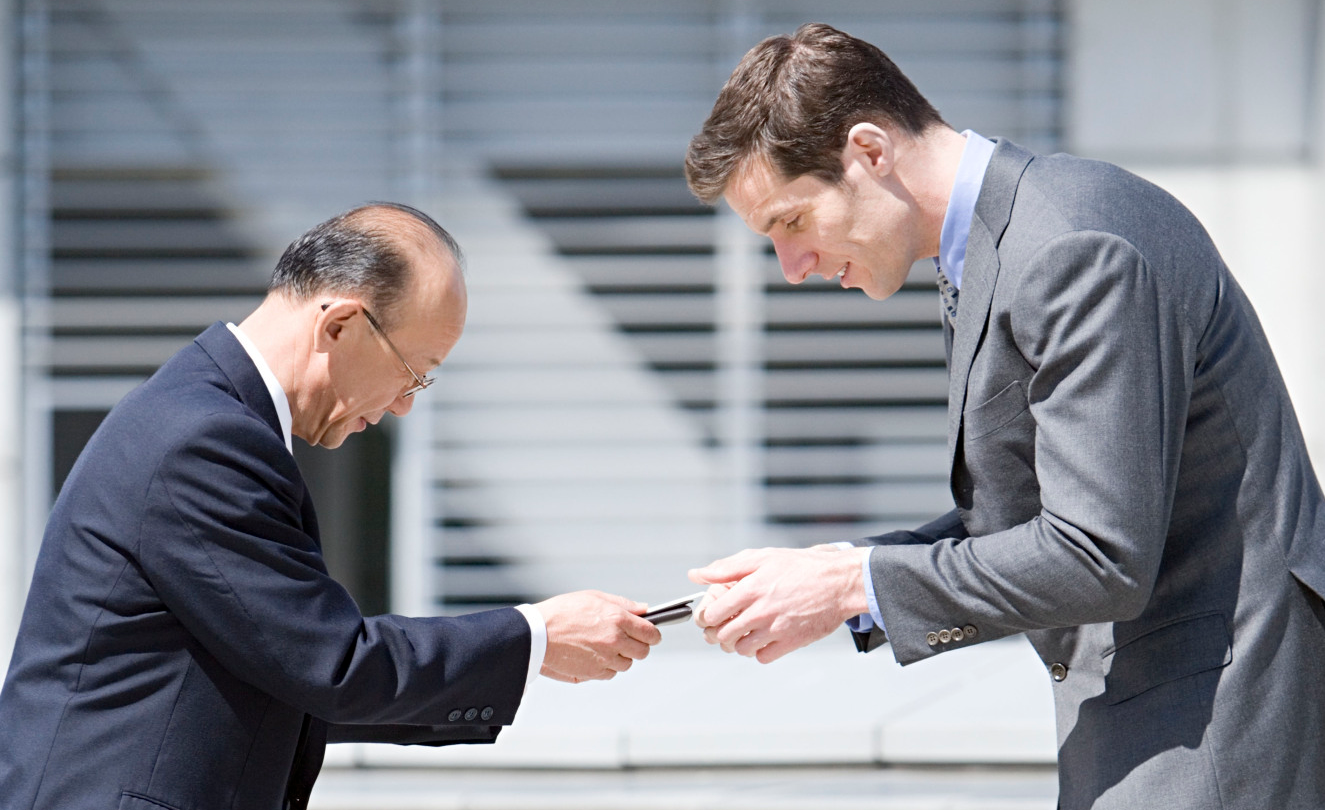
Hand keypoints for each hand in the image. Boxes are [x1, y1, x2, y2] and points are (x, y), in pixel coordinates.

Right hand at [533, 590, 661, 682]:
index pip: (650, 633)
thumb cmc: (563, 612)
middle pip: (643, 652)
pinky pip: (610, 673)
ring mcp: (605, 659)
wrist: (536, 634)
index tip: (652, 634)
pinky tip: (593, 655)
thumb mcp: (594, 597)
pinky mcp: (593, 673)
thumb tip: (644, 609)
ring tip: (604, 645)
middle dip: (639, 646)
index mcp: (618, 619)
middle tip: (628, 640)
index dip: (654, 634)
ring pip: (627, 664)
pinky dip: (606, 666)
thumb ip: (623, 604)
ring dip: (621, 657)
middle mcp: (615, 641)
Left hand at [687, 546, 870, 663]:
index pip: (712, 613)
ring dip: (736, 644)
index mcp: (751, 588)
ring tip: (741, 634)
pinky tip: (761, 640)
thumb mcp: (762, 558)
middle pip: (722, 634)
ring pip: (740, 648)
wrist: (839, 582)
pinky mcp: (791, 642)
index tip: (709, 616)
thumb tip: (696, 574)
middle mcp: (761, 610)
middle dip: (716, 633)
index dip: (705, 617)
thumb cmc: (802, 567)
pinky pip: (762, 657)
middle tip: (720, 629)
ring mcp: (776, 629)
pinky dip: (758, 652)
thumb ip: (726, 567)